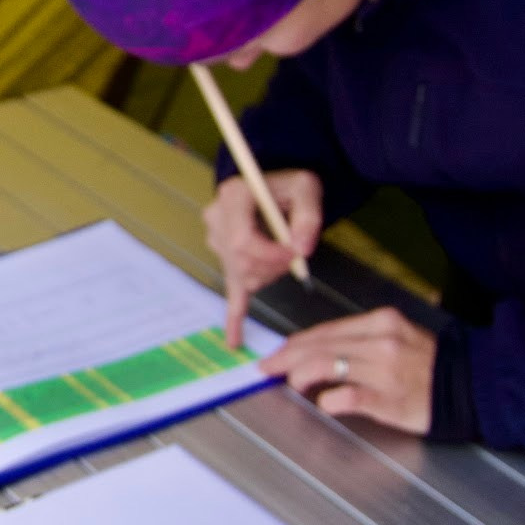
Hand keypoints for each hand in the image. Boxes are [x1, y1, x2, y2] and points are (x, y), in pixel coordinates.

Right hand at [202, 169, 322, 345]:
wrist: (274, 184)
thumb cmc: (290, 185)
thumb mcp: (306, 188)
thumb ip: (308, 216)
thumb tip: (302, 250)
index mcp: (232, 197)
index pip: (242, 242)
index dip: (272, 255)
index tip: (296, 253)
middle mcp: (216, 219)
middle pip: (242, 262)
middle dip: (274, 266)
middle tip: (297, 255)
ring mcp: (217, 241)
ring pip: (243, 275)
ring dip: (270, 274)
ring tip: (285, 255)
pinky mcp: (226, 259)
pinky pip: (230, 291)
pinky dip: (233, 317)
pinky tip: (234, 340)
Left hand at [258, 308, 434, 434]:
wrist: (471, 386)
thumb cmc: (429, 364)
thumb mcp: (395, 336)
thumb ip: (358, 340)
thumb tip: (315, 349)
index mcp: (380, 322)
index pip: (325, 330)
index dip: (296, 343)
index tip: (278, 353)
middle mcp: (381, 341)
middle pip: (319, 345)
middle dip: (287, 358)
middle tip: (269, 369)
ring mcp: (385, 370)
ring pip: (326, 365)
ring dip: (301, 376)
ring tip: (294, 385)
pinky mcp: (390, 399)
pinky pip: (348, 397)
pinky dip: (330, 400)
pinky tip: (324, 403)